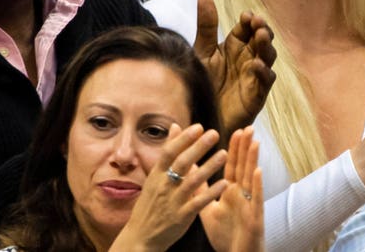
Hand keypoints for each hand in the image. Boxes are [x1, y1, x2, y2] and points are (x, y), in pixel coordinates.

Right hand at [110, 124, 227, 251]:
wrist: (141, 236)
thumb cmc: (150, 205)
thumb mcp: (153, 177)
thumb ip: (167, 153)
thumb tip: (175, 127)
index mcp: (156, 175)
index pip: (169, 152)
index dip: (183, 139)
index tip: (198, 127)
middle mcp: (163, 186)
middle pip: (182, 163)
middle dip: (198, 147)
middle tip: (214, 134)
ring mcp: (172, 201)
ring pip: (192, 181)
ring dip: (209, 167)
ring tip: (224, 154)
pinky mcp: (181, 217)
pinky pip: (198, 203)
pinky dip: (211, 193)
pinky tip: (224, 183)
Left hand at [193, 0, 276, 134]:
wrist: (201, 116)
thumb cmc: (204, 84)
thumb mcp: (202, 51)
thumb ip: (206, 26)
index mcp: (235, 46)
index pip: (247, 27)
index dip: (250, 20)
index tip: (247, 15)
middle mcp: (248, 58)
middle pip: (262, 39)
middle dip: (262, 29)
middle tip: (258, 22)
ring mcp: (254, 76)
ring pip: (268, 57)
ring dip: (266, 47)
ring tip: (261, 36)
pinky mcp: (256, 95)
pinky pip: (264, 82)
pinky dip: (262, 72)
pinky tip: (256, 65)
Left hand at [200, 127, 263, 251]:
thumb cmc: (225, 235)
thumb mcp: (209, 209)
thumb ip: (203, 190)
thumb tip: (192, 172)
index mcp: (231, 192)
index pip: (232, 166)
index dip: (234, 149)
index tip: (235, 130)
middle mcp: (242, 195)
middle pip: (243, 167)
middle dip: (245, 148)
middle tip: (248, 127)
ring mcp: (249, 205)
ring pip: (251, 179)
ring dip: (253, 160)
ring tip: (255, 141)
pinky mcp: (255, 218)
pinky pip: (255, 200)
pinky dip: (256, 185)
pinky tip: (257, 172)